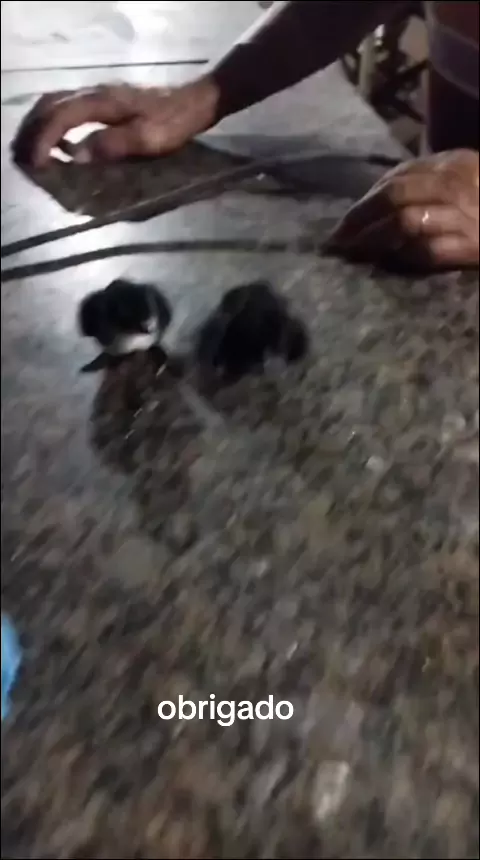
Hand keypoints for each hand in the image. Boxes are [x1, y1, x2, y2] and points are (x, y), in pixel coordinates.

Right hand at [12, 77, 219, 167]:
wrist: (195, 102)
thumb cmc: (174, 124)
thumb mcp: (147, 140)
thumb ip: (112, 145)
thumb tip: (77, 156)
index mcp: (101, 102)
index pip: (60, 117)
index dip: (43, 140)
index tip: (34, 165)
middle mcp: (94, 93)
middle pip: (49, 105)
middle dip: (32, 132)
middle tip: (24, 159)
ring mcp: (98, 94)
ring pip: (55, 104)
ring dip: (40, 126)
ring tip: (33, 152)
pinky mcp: (105, 101)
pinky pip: (68, 107)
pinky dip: (54, 123)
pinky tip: (59, 144)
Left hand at [326, 149, 478, 270]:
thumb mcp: (468, 176)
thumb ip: (432, 180)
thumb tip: (381, 197)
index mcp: (454, 165)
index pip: (399, 177)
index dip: (365, 200)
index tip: (345, 221)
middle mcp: (457, 186)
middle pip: (395, 196)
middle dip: (360, 218)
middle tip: (338, 239)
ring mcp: (465, 217)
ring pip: (406, 222)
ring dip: (374, 239)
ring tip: (356, 252)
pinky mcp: (472, 248)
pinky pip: (428, 251)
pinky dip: (404, 257)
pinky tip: (391, 262)